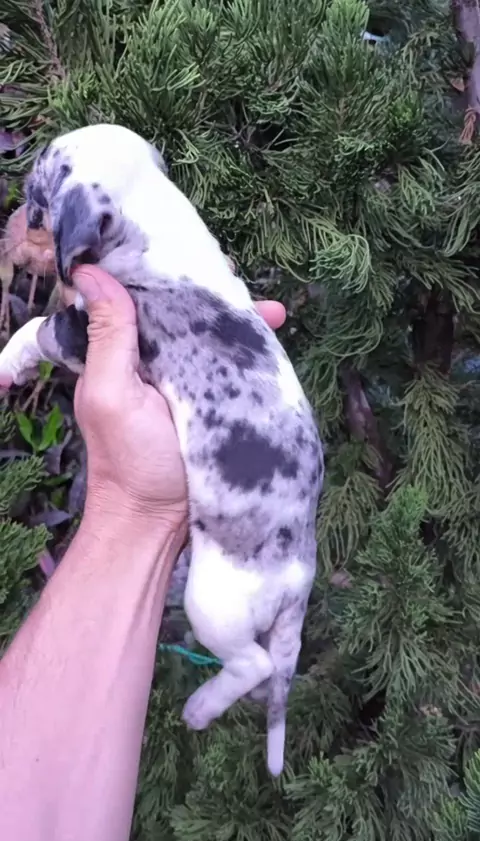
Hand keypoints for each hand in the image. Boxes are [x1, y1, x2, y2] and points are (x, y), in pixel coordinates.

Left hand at [72, 265, 285, 528]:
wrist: (158, 521)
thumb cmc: (128, 461)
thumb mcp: (111, 394)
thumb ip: (109, 337)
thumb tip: (90, 271)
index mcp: (123, 353)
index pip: (142, 299)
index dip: (164, 275)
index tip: (192, 255)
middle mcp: (155, 362)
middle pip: (184, 315)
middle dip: (214, 297)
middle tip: (243, 285)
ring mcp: (188, 383)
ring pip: (212, 338)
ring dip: (240, 323)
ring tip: (273, 313)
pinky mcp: (215, 404)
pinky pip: (233, 369)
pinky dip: (253, 355)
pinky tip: (276, 342)